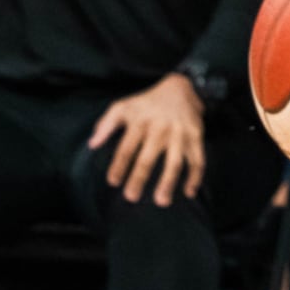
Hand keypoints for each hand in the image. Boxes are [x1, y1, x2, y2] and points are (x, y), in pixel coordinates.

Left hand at [90, 73, 205, 205]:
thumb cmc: (146, 103)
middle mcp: (159, 129)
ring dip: (168, 182)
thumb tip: (92, 144)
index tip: (113, 182)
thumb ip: (106, 124)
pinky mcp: (195, 137)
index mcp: (140, 122)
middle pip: (147, 158)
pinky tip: (189, 193)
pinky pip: (197, 160)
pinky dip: (195, 177)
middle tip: (131, 197)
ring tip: (161, 201)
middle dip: (138, 178)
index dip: (118, 166)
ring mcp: (179, 134)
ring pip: (174, 162)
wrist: (180, 87)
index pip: (126, 148)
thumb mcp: (122, 107)